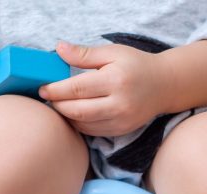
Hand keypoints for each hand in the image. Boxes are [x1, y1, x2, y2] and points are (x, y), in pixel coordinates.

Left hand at [39, 41, 167, 136]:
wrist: (164, 86)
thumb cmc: (137, 65)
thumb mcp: (113, 53)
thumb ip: (85, 54)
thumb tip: (59, 49)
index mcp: (115, 80)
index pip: (77, 88)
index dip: (56, 90)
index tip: (43, 88)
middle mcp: (119, 104)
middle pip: (78, 110)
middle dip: (58, 105)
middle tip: (47, 98)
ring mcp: (121, 120)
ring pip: (84, 124)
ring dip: (66, 116)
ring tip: (58, 105)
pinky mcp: (121, 131)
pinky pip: (93, 132)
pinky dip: (79, 124)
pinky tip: (73, 114)